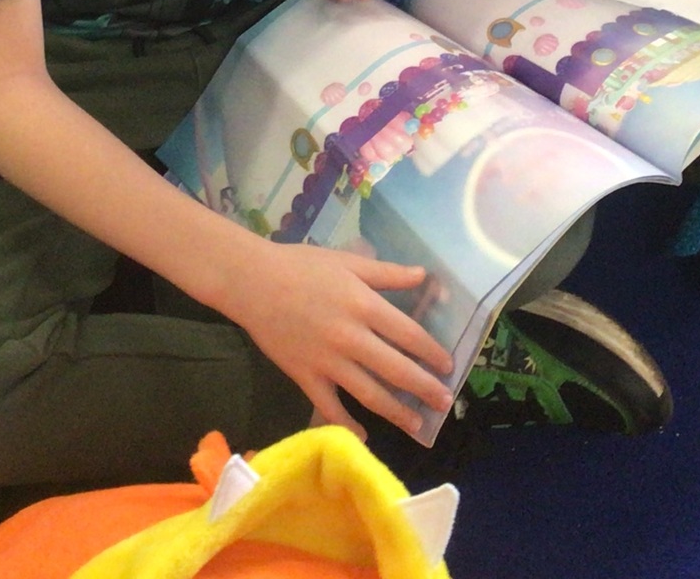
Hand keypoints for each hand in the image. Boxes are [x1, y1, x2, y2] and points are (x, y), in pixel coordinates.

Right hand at [222, 242, 453, 436]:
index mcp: (364, 305)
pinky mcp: (304, 377)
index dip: (432, 354)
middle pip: (396, 370)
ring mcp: (327, 361)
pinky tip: (364, 437)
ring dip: (396, 412)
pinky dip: (347, 425)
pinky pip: (329, 407)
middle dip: (425, 389)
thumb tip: (424, 276)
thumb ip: (387, 273)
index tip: (448, 367)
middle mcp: (351, 337)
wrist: (251, 281)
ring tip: (417, 425)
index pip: (409, 335)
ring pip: (369, 394)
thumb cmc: (302, 266)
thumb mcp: (349, 262)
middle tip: (445, 403)